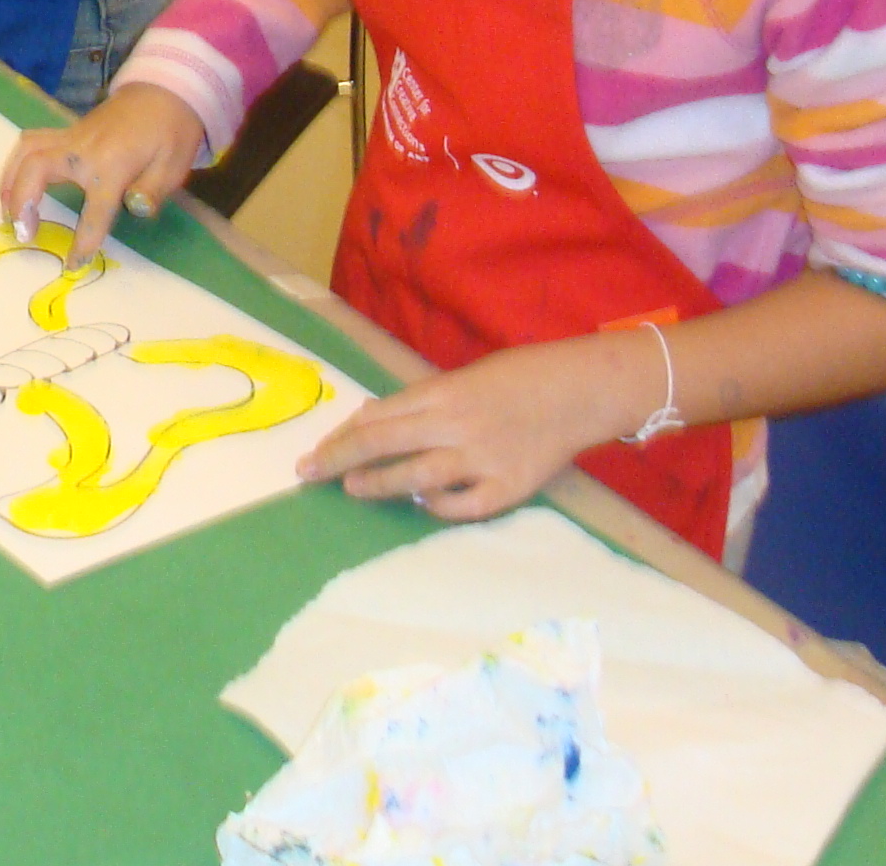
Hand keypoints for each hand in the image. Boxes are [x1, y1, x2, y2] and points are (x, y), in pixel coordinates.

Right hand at [0, 82, 207, 263]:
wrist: (164, 92)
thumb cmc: (172, 133)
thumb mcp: (174, 164)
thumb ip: (153, 190)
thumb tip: (135, 209)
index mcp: (113, 164)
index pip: (93, 211)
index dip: (83, 241)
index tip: (73, 265)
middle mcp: (83, 148)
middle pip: (37, 169)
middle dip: (21, 202)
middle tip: (22, 233)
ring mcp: (71, 136)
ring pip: (26, 152)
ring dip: (10, 182)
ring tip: (8, 213)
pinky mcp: (66, 132)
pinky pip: (30, 143)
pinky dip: (16, 163)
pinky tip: (14, 183)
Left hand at [294, 329, 663, 522]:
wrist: (577, 390)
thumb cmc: (515, 377)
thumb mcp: (460, 377)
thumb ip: (417, 401)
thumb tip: (369, 420)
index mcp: (442, 392)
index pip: (377, 417)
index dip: (341, 437)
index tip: (313, 452)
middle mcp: (457, 424)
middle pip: (384, 444)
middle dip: (340, 459)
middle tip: (308, 474)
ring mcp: (483, 458)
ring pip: (416, 476)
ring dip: (378, 484)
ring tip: (352, 487)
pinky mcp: (510, 487)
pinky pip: (463, 506)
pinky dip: (437, 507)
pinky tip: (421, 503)